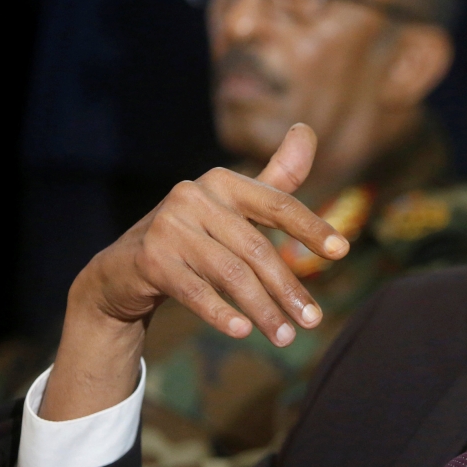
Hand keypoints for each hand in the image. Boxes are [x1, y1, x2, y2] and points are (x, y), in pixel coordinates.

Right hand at [40, 124, 347, 420]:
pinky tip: (243, 332)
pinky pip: (195, 291)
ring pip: (230, 274)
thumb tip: (306, 128)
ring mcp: (168, 227)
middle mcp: (194, 196)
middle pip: (256, 248)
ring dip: (263, 309)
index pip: (278, 204)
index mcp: (223, 181)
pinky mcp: (149, 259)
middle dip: (288, 288)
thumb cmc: (196, 235)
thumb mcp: (236, 204)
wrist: (125, 269)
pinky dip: (221, 313)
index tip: (342, 251)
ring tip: (286, 337)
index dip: (311, 226)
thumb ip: (276, 176)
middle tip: (313, 321)